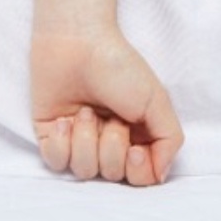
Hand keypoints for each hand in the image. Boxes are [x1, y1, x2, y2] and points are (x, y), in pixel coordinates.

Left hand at [31, 24, 183, 185]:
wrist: (77, 44)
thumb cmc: (119, 67)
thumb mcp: (156, 100)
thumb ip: (169, 140)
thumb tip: (161, 176)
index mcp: (138, 133)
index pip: (142, 176)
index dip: (138, 171)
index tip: (134, 148)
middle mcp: (111, 141)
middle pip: (114, 175)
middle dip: (112, 146)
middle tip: (111, 116)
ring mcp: (81, 141)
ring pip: (85, 171)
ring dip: (87, 140)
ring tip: (86, 110)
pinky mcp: (52, 138)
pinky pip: (57, 164)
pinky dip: (62, 143)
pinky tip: (65, 119)